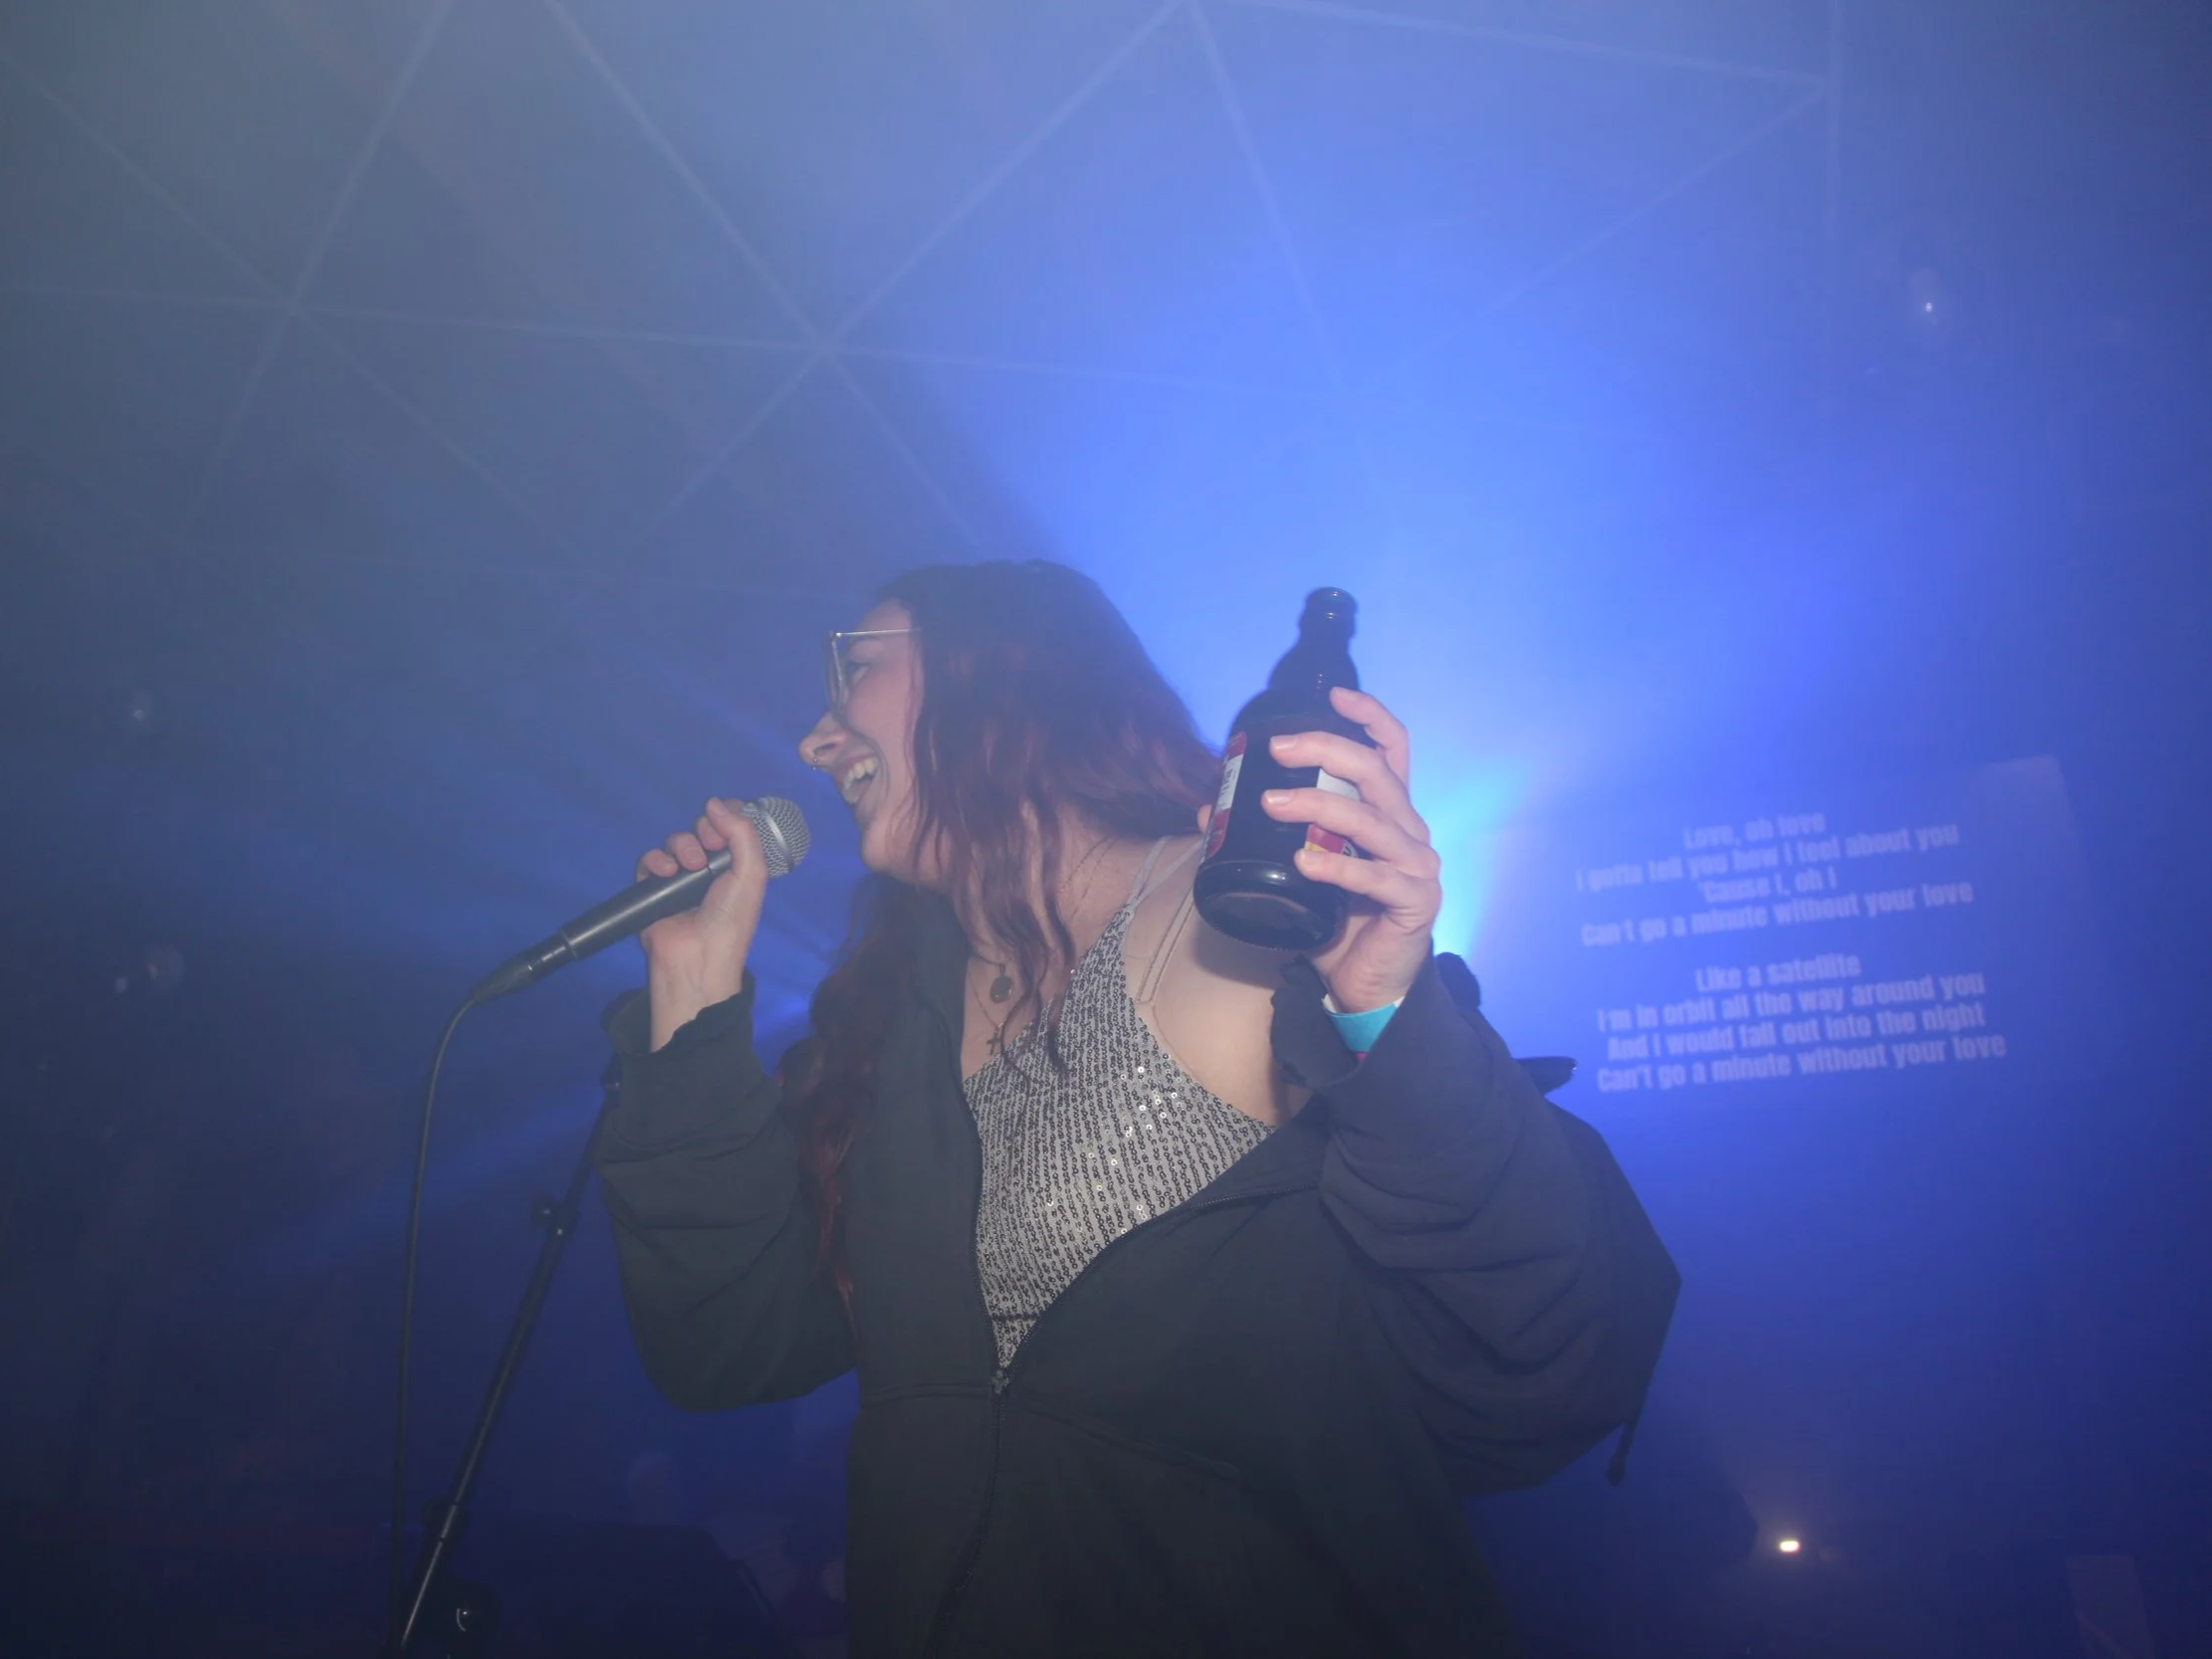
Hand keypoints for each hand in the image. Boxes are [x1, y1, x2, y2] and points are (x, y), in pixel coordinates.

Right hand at [636, 797, 767, 1049]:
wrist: (697, 958)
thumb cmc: (731, 918)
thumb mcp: (751, 874)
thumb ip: (742, 834)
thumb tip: (715, 802)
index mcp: (737, 867)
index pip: (730, 827)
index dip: (727, 817)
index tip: (725, 820)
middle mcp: (709, 870)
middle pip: (701, 829)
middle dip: (705, 831)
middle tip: (709, 847)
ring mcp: (680, 878)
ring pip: (676, 842)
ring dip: (683, 847)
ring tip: (688, 868)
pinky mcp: (653, 888)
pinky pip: (650, 860)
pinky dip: (656, 860)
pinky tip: (666, 872)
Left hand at [1261, 685, 1439, 1011]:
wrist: (1366, 986)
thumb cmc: (1337, 924)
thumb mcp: (1297, 873)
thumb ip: (1261, 839)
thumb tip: (1206, 811)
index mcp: (1389, 814)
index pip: (1392, 750)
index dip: (1369, 716)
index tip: (1332, 696)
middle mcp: (1410, 831)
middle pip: (1376, 772)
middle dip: (1325, 750)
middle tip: (1277, 748)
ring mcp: (1417, 866)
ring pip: (1371, 819)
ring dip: (1318, 805)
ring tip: (1271, 804)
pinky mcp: (1415, 901)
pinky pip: (1374, 876)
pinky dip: (1337, 866)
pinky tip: (1304, 862)